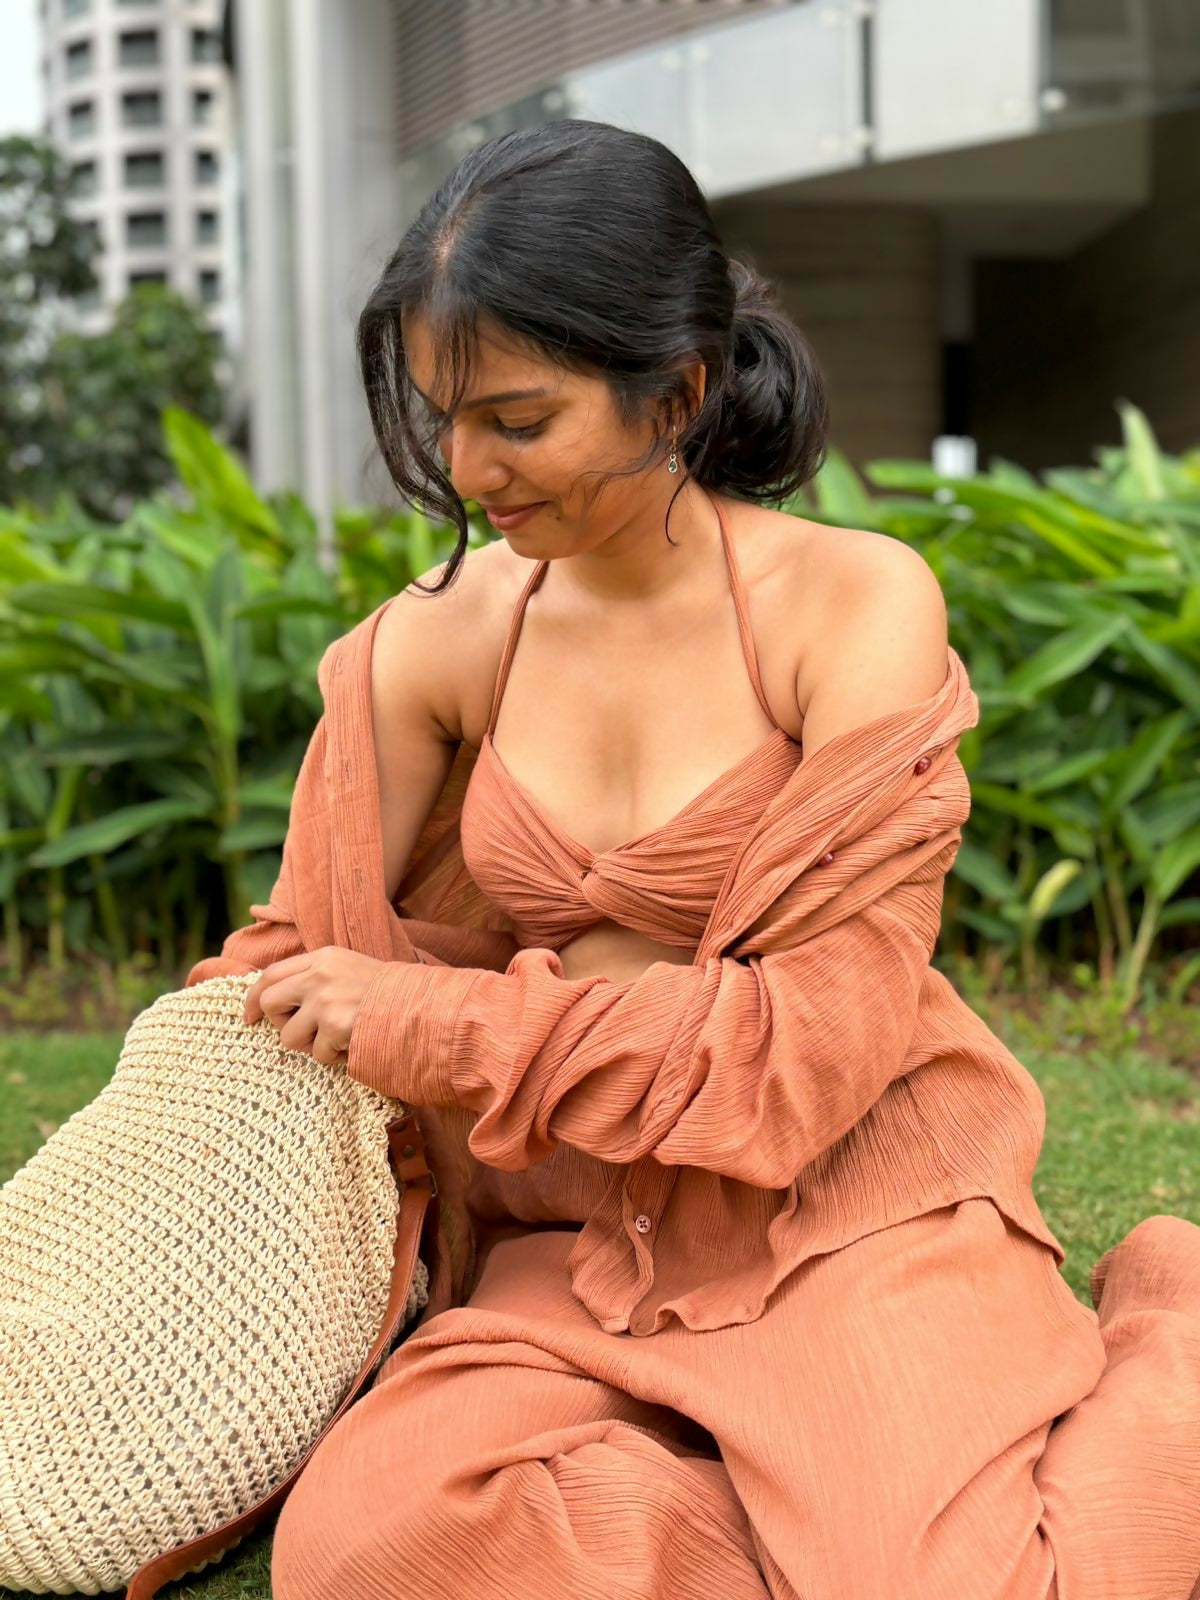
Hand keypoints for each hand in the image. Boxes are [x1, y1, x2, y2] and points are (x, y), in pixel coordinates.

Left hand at [242, 947, 386, 1065]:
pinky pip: (318, 1054)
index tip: (248, 1017)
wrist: (422, 1006)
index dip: (252, 998)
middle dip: (279, 1023)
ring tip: (337, 1038)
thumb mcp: (349, 968)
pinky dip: (335, 1057)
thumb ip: (315, 976)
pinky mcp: (335, 1026)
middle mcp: (319, 975)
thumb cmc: (386, 993)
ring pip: (289, 1036)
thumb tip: (273, 999)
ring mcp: (325, 1001)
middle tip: (300, 1031)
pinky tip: (354, 1043)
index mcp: (322, 957)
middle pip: (269, 1002)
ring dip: (311, 1046)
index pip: (270, 974)